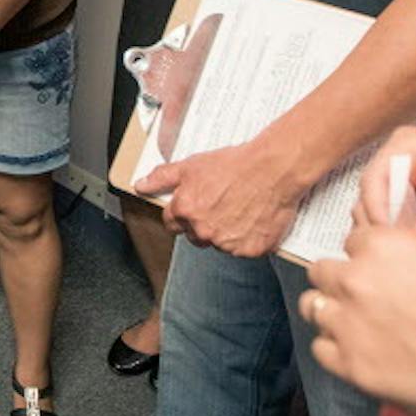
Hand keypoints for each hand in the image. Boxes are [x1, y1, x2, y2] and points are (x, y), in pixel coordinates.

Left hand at [134, 134, 305, 256]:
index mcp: (185, 211)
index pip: (172, 223)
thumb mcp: (192, 165)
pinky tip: (254, 219)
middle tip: (222, 204)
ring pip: (220, 244)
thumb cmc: (236, 165)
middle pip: (196, 236)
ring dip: (226, 232)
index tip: (195, 206)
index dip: (182, 213)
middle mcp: (204, 231)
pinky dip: (249, 239)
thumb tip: (142, 185)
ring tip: (241, 209)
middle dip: (204, 223)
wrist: (273, 170)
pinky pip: (245, 250)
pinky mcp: (251, 250)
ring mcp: (228, 243)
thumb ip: (163, 178)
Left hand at [302, 224, 415, 415]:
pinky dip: (338, 350)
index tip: (382, 271)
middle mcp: (359, 282)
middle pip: (325, 272)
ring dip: (335, 313)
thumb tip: (406, 274)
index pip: (354, 242)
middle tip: (370, 298)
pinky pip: (322, 350)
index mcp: (387, 247)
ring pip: (315, 308)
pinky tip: (365, 353)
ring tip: (363, 326)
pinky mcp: (355, 370)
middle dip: (345, 281)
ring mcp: (352, 327)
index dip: (370, 257)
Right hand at [356, 126, 415, 245]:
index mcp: (411, 145)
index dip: (380, 214)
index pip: (373, 180)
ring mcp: (405, 187)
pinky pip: (392, 231)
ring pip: (375, 219)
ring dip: (392, 240)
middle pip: (368, 200)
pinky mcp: (413, 209)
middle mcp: (402, 162)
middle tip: (407, 255)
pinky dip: (402, 246)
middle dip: (384, 230)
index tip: (396, 243)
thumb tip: (410, 250)